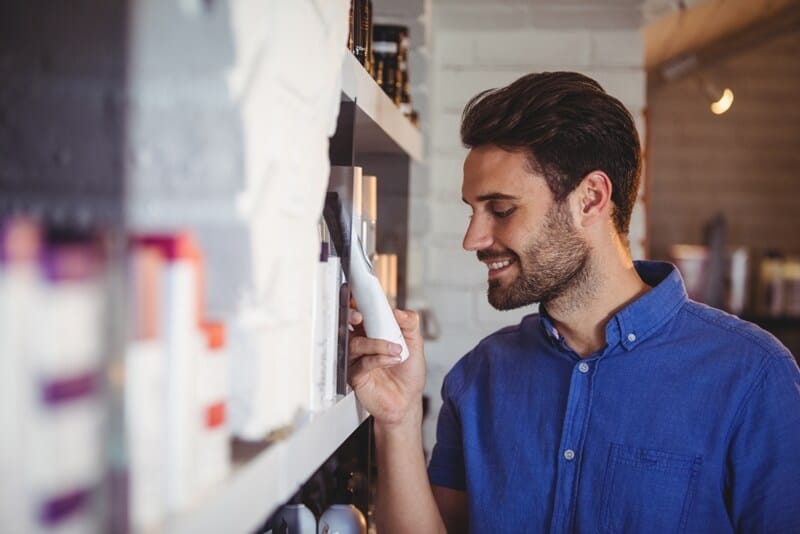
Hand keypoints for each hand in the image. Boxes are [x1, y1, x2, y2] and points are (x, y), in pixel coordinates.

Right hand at [347, 308, 425, 427]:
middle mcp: (363, 343)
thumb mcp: (415, 344)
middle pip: (350, 324)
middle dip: (353, 316)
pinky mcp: (355, 375)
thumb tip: (399, 311)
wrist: (407, 401)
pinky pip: (361, 362)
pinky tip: (392, 361)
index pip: (363, 312)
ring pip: (356, 343)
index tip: (363, 298)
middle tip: (362, 316)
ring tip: (397, 351)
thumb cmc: (408, 374)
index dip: (359, 303)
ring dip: (378, 344)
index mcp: (374, 332)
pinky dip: (379, 359)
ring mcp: (356, 359)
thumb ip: (410, 324)